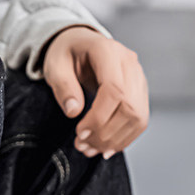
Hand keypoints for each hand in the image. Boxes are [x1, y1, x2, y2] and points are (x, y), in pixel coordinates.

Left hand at [43, 26, 148, 157]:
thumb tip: (74, 111)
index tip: (79, 132)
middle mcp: (129, 64)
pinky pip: (140, 121)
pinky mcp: (140, 92)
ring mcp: (138, 78)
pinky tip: (106, 148)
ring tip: (91, 149)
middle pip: (130, 107)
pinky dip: (124, 138)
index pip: (115, 90)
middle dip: (106, 133)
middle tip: (83, 145)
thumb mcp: (55, 66)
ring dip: (115, 140)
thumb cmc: (67, 53)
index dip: (99, 117)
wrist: (79, 44)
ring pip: (138, 117)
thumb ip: (63, 87)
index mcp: (108, 52)